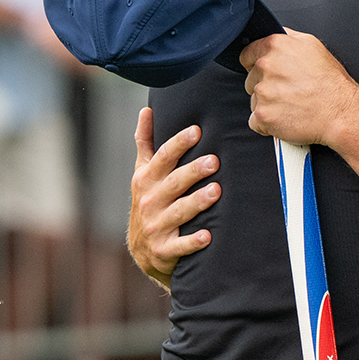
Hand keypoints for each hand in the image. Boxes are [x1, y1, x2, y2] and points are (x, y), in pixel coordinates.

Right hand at [128, 107, 219, 289]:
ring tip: (216, 191)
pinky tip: (207, 236)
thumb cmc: (149, 201)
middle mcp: (149, 201)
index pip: (162, 158)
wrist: (142, 250)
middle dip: (193, 172)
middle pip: (173, 183)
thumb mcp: (142, 172)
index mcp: (146, 179)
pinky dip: (193, 242)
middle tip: (214, 161)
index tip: (196, 131)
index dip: (178, 144)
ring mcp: (156, 226)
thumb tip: (146, 109)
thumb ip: (145, 142)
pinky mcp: (164, 249)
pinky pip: (180, 245)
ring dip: (197, 202)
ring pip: (178, 212)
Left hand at [241, 30, 358, 146]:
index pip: (247, 55)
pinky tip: (285, 118)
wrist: (341, 111)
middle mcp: (265, 66)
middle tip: (288, 91)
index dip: (256, 65)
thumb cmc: (331, 82)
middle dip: (265, 86)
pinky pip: (255, 121)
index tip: (268, 74)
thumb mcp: (312, 45)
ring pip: (254, 101)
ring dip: (268, 105)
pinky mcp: (263, 115)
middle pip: (250, 79)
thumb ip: (287, 37)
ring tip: (291, 105)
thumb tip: (275, 34)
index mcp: (275, 46)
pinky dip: (267, 124)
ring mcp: (263, 92)